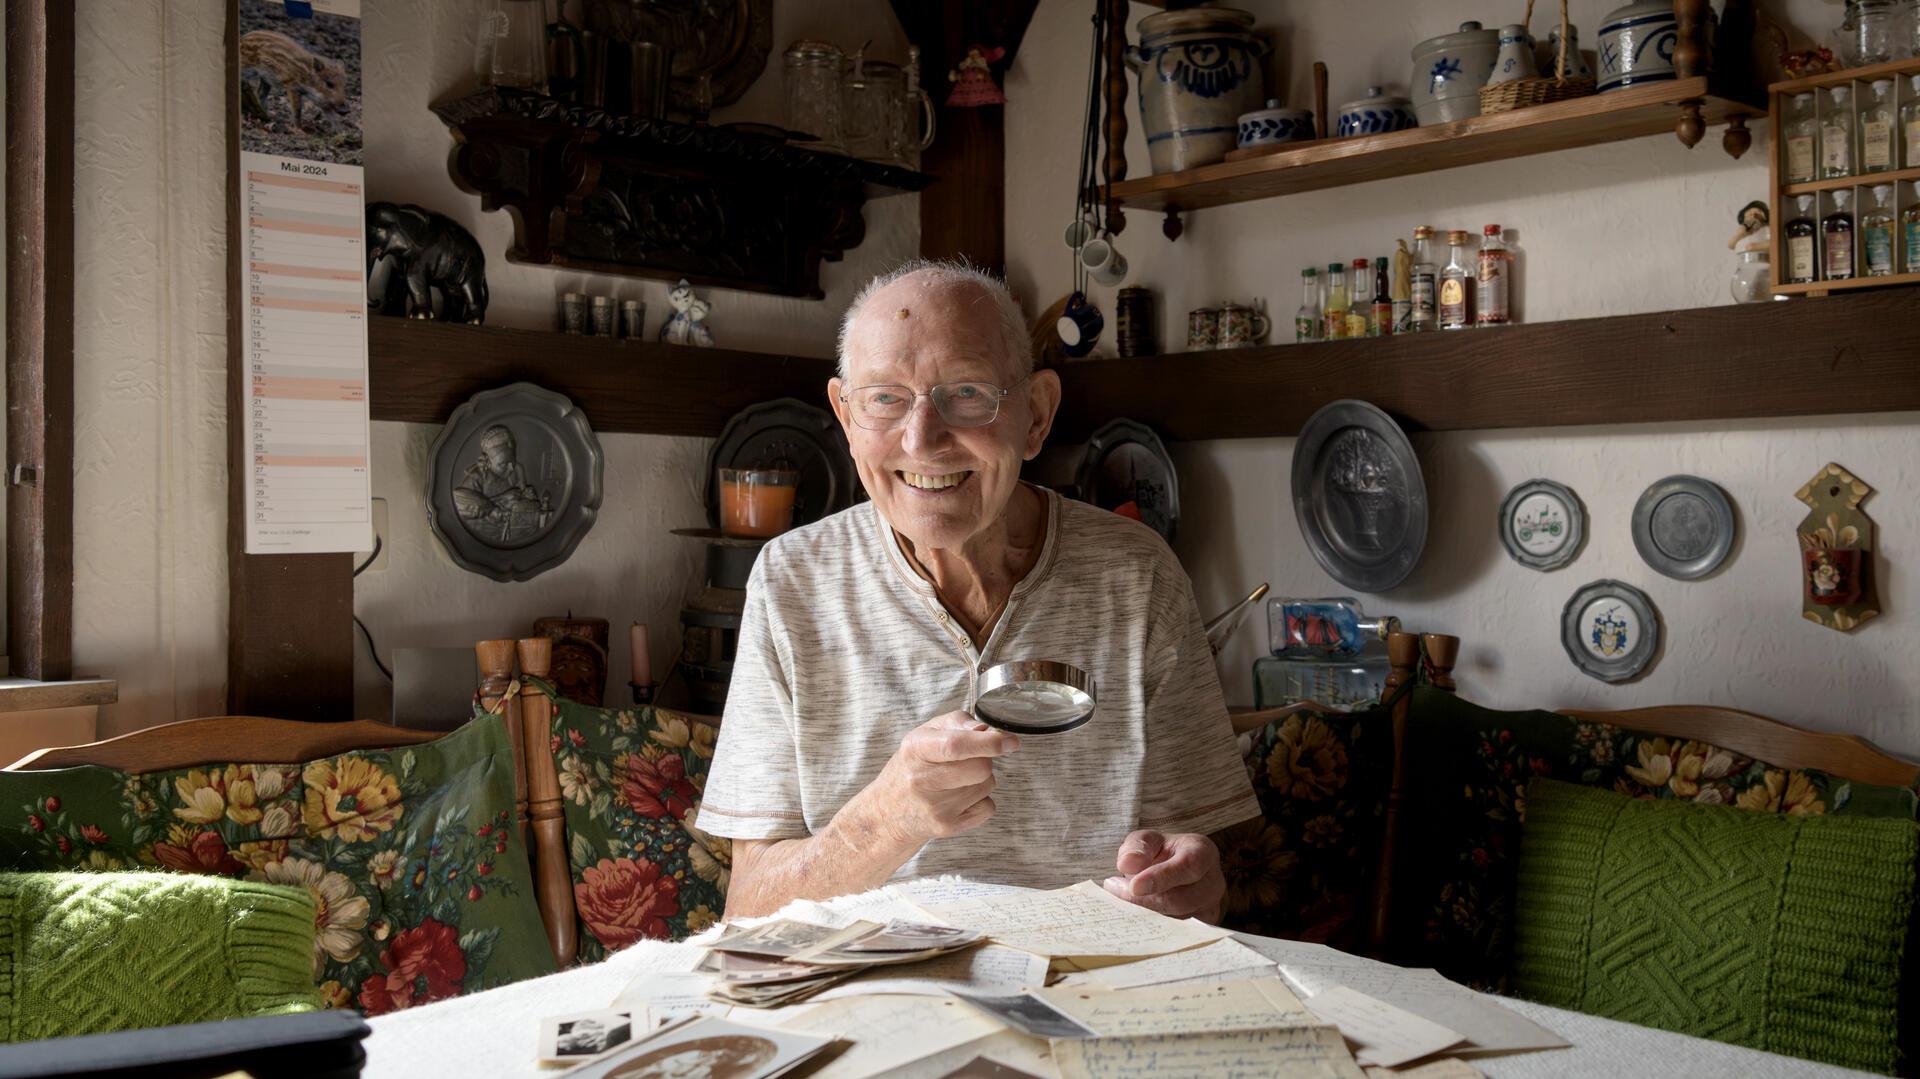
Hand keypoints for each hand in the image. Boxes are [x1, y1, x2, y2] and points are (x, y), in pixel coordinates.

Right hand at [860, 711, 1017, 847]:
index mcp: (915, 749)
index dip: (989, 743)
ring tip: (957, 780)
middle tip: (969, 760)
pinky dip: (981, 800)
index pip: (956, 746)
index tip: (1011, 742)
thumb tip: (986, 730)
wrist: (887, 813)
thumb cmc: (912, 766)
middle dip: (985, 759)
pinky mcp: (948, 827)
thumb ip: (957, 723)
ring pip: (987, 785)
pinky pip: (988, 807)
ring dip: (981, 779)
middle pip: (981, 768)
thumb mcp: (924, 735)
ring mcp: (936, 807)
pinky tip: (959, 798)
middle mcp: (922, 780)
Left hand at [1102, 830, 1225, 922]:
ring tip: (1121, 902)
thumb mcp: (1148, 840)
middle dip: (1146, 901)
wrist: (1176, 870)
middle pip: (1182, 900)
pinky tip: (1134, 917)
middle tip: (1116, 891)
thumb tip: (1127, 863)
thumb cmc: (1163, 853)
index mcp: (1202, 853)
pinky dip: (1153, 928)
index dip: (1161, 878)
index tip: (1134, 886)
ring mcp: (1210, 908)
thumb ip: (1137, 847)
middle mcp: (1213, 882)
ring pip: (1178, 921)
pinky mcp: (1201, 928)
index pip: (1188, 867)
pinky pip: (1177, 935)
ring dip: (1146, 915)